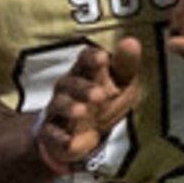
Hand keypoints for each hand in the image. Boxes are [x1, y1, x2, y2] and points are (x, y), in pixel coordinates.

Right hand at [33, 37, 140, 175]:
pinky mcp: (52, 132)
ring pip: (59, 105)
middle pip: (70, 83)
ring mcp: (59, 110)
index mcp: (85, 71)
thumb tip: (132, 41)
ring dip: (70, 108)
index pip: (84, 59)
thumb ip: (125, 64)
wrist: (83, 133)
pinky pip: (52, 133)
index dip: (91, 58)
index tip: (103, 58)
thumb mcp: (120, 82)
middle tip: (100, 95)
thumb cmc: (104, 99)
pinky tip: (68, 141)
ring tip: (83, 112)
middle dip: (83, 88)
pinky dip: (59, 137)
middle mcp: (68, 87)